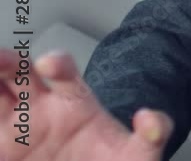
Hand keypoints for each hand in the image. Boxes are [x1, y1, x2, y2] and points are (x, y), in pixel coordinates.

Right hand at [0, 49, 172, 160]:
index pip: (64, 71)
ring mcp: (16, 127)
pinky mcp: (2, 148)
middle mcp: (40, 106)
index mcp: (74, 100)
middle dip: (5, 61)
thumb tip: (151, 119)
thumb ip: (153, 133)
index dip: (57, 62)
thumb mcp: (139, 152)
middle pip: (17, 73)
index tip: (50, 63)